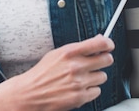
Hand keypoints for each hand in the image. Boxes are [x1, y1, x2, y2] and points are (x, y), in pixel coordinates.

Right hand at [0, 34, 114, 110]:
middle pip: (107, 60)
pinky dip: (90, 90)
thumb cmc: (42, 73)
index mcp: (70, 52)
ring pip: (103, 77)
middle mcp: (76, 66)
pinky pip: (97, 91)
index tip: (108, 45)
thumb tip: (97, 40)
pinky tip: (79, 88)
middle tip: (97, 63)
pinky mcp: (80, 97)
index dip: (108, 44)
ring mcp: (79, 83)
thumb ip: (78, 48)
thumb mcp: (57, 54)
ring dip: (95, 77)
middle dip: (103, 60)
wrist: (30, 93)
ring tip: (82, 78)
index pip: (99, 43)